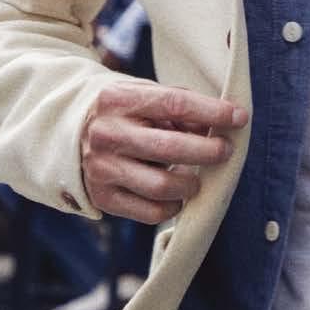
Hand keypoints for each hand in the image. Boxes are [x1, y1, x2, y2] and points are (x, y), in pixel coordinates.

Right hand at [80, 81, 246, 224]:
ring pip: (161, 186)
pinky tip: (178, 197)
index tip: (239, 118)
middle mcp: (107, 134)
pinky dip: (173, 207)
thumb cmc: (124, 112)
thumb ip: (180, 108)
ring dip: (191, 185)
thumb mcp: (145, 97)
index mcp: (120, 100)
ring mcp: (102, 168)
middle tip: (225, 151)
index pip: (175, 104)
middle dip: (207, 151)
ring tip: (198, 178)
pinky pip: (149, 212)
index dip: (212, 112)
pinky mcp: (103, 197)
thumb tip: (222, 126)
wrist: (70, 132)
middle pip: (169, 148)